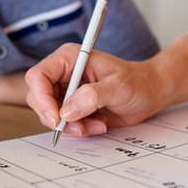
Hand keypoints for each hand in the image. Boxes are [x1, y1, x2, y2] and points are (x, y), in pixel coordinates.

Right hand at [25, 44, 165, 137]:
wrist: (149, 93)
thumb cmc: (137, 82)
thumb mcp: (118, 87)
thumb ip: (93, 96)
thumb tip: (68, 110)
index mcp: (69, 58)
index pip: (38, 76)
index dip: (41, 99)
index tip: (57, 119)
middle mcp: (63, 73)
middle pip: (38, 98)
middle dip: (57, 118)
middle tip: (80, 127)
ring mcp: (66, 90)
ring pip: (49, 114)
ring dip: (71, 126)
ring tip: (97, 124)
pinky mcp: (72, 106)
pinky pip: (63, 123)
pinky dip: (78, 129)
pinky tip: (99, 124)